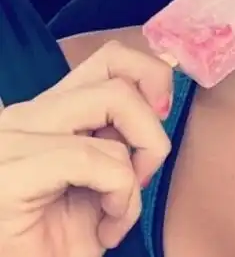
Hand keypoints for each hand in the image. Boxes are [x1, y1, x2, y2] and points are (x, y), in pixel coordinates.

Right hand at [0, 40, 172, 256]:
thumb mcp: (104, 172)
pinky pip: (94, 158)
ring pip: (115, 100)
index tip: (164, 116)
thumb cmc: (66, 234)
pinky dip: (120, 195)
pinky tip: (106, 228)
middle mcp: (30, 111)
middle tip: (145, 172)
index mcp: (53, 107)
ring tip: (120, 206)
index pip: (111, 57)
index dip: (151, 75)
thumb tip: (161, 95)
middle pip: (118, 70)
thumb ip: (122, 131)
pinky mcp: (12, 171)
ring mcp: (16, 136)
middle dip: (151, 124)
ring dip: (139, 160)